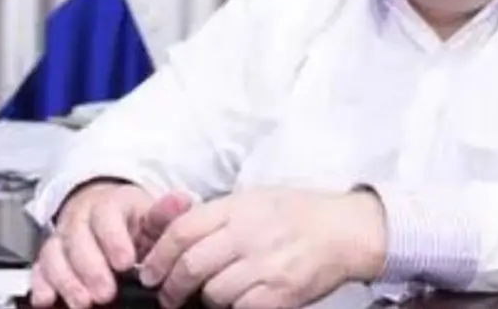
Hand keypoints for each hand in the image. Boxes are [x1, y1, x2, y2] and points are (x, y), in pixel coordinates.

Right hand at [28, 181, 192, 308]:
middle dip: (90, 269)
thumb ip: (166, 214)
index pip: (107, 216)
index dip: (114, 240)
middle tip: (105, 293)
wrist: (113, 217)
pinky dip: (41, 283)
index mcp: (110, 203)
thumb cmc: (136, 221)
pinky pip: (40, 267)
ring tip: (82, 302)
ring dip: (67, 280)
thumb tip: (182, 200)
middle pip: (77, 238)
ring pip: (55, 253)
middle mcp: (81, 218)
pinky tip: (47, 299)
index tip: (126, 263)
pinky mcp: (50, 256)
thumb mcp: (154, 216)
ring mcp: (63, 237)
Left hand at [138, 187, 386, 308]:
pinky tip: (243, 297)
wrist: (346, 230)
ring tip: (218, 292)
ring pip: (213, 293)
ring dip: (208, 297)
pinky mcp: (281, 293)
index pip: (181, 232)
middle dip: (170, 287)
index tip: (150, 272)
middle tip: (169, 294)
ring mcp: (265, 265)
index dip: (158, 257)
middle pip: (190, 267)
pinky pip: (240, 307)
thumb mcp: (256, 199)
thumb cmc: (300, 213)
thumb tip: (175, 239)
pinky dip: (236, 306)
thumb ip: (217, 215)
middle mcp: (248, 234)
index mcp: (239, 207)